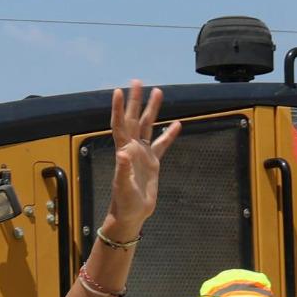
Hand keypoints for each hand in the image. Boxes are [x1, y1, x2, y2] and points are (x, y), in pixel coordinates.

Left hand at [102, 81, 180, 238]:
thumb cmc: (124, 202)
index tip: (118, 91)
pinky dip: (169, 134)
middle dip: (136, 101)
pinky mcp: (153, 162)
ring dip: (152, 110)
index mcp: (124, 151)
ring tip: (158, 92)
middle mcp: (132, 148)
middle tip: (138, 82)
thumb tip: (123, 152)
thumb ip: (123, 169)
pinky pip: (162, 144)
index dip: (118, 109)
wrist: (132, 214)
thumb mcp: (123, 186)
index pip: (120, 125)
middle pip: (134, 119)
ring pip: (148, 126)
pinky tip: (178, 123)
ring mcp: (143, 154)